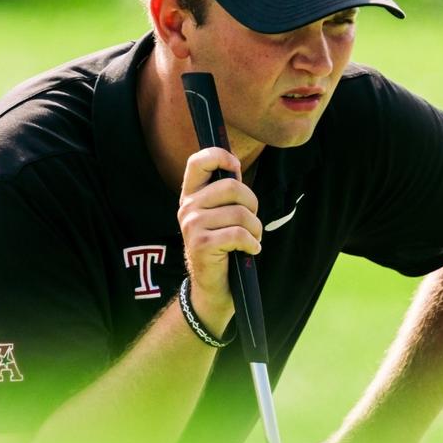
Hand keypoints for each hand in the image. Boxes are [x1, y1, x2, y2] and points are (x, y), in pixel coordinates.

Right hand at [176, 146, 260, 331]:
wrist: (212, 286)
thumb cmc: (222, 246)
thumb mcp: (219, 215)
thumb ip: (224, 192)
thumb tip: (235, 164)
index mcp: (190, 195)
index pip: (198, 161)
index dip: (220, 156)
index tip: (236, 167)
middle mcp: (187, 207)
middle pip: (232, 186)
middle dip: (252, 203)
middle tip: (252, 219)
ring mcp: (192, 225)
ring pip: (240, 213)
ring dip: (255, 228)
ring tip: (252, 238)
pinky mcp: (202, 244)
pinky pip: (239, 234)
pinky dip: (252, 243)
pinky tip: (251, 250)